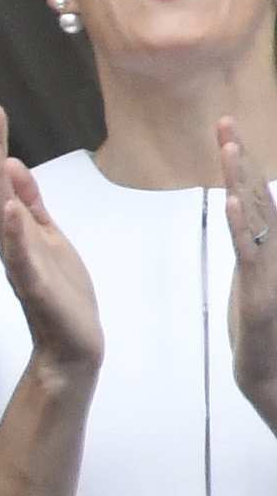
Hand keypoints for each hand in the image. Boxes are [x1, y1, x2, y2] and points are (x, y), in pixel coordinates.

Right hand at [0, 104, 98, 384]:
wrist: (70, 344)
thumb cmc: (60, 291)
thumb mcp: (49, 237)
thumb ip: (31, 205)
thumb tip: (13, 166)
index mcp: (16, 228)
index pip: (0, 179)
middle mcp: (10, 240)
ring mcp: (19, 260)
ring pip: (1, 214)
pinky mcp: (34, 284)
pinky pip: (21, 255)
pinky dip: (15, 233)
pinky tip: (11, 209)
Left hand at [223, 118, 276, 431]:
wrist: (270, 374)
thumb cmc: (262, 328)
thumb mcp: (253, 278)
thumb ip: (253, 245)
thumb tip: (245, 213)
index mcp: (267, 244)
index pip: (253, 194)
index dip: (241, 163)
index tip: (226, 129)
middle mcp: (273, 248)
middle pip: (255, 194)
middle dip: (239, 157)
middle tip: (224, 121)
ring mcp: (270, 268)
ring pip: (255, 215)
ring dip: (241, 180)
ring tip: (229, 147)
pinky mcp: (262, 292)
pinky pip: (249, 252)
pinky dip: (241, 225)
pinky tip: (232, 201)